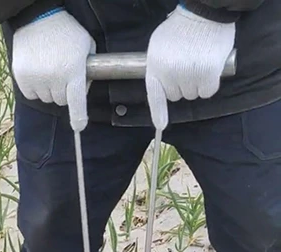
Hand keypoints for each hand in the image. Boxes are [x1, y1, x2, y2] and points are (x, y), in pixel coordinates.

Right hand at [11, 9, 95, 131]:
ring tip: (49, 69)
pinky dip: (35, 87)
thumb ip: (87, 69)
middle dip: (63, 91)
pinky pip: (31, 94)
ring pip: (46, 99)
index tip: (79, 127)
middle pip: (61, 101)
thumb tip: (82, 92)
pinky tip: (38, 71)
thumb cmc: (65, 32)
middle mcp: (54, 77)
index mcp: (72, 70)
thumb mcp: (85, 46)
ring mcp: (36, 79)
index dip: (78, 117)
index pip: (76, 101)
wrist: (38, 19)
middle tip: (62, 73)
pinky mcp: (22, 78)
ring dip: (49, 89)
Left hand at [146, 5, 235, 130]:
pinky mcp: (207, 73)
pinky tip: (211, 68)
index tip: (161, 125)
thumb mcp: (159, 46)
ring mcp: (188, 75)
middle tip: (189, 65)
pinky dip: (211, 83)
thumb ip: (159, 66)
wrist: (204, 12)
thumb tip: (163, 85)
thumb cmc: (181, 28)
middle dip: (182, 84)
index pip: (155, 95)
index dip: (158, 113)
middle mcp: (170, 73)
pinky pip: (208, 91)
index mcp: (155, 66)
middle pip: (177, 95)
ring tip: (199, 62)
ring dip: (197, 83)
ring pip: (192, 94)